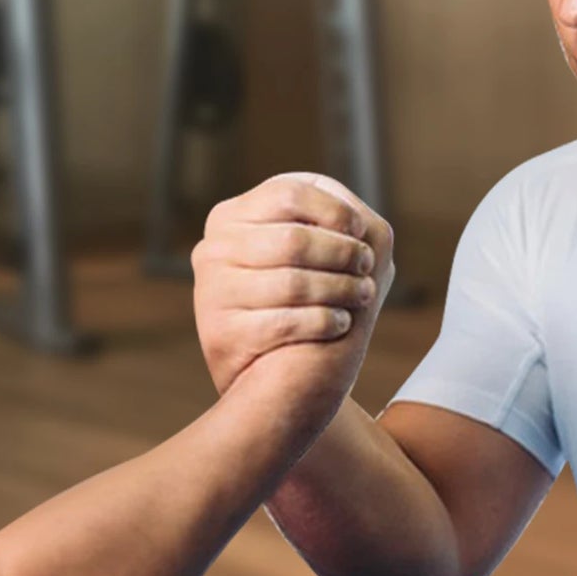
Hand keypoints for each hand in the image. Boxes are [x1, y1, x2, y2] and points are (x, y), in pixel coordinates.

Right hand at [192, 172, 394, 401]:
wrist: (277, 382)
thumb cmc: (304, 307)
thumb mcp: (308, 254)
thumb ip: (327, 222)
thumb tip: (353, 214)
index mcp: (229, 218)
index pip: (287, 193)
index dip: (333, 210)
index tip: (360, 232)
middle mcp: (212, 251)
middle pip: (294, 239)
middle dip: (342, 253)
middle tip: (366, 268)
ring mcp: (210, 293)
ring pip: (293, 282)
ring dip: (342, 288)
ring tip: (363, 295)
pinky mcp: (220, 334)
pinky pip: (286, 322)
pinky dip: (324, 322)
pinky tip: (341, 323)